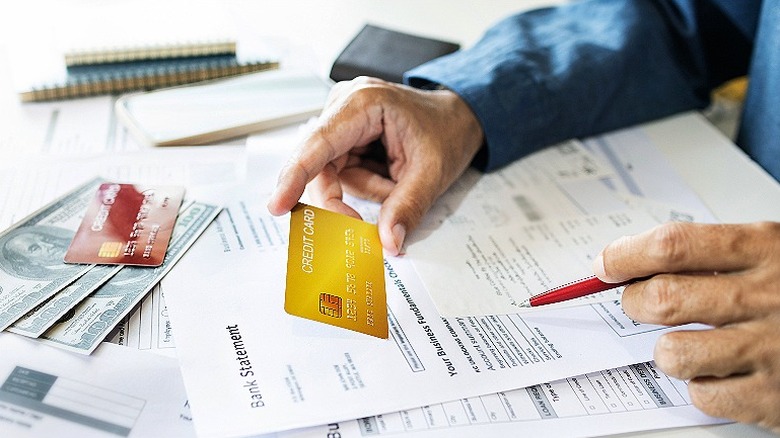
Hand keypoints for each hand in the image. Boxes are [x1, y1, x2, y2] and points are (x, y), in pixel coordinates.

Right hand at [267, 77, 483, 255]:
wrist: (459, 118)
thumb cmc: (446, 132)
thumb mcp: (432, 173)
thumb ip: (407, 208)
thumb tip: (388, 242)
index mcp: (363, 103)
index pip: (318, 144)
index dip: (294, 176)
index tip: (278, 205)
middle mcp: (344, 106)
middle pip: (321, 167)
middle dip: (343, 198)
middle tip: (359, 225)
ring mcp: (342, 122)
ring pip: (333, 176)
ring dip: (367, 190)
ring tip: (399, 179)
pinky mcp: (345, 138)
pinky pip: (343, 175)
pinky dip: (368, 185)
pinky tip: (390, 174)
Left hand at [593, 222, 779, 432]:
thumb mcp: (775, 252)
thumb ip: (714, 254)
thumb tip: (630, 263)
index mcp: (765, 249)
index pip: (673, 245)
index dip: (626, 255)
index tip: (605, 265)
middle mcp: (768, 297)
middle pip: (663, 298)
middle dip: (633, 303)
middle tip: (637, 303)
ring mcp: (773, 350)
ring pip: (673, 352)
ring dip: (667, 349)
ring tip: (688, 343)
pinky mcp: (775, 397)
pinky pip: (703, 395)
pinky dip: (701, 386)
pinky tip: (722, 372)